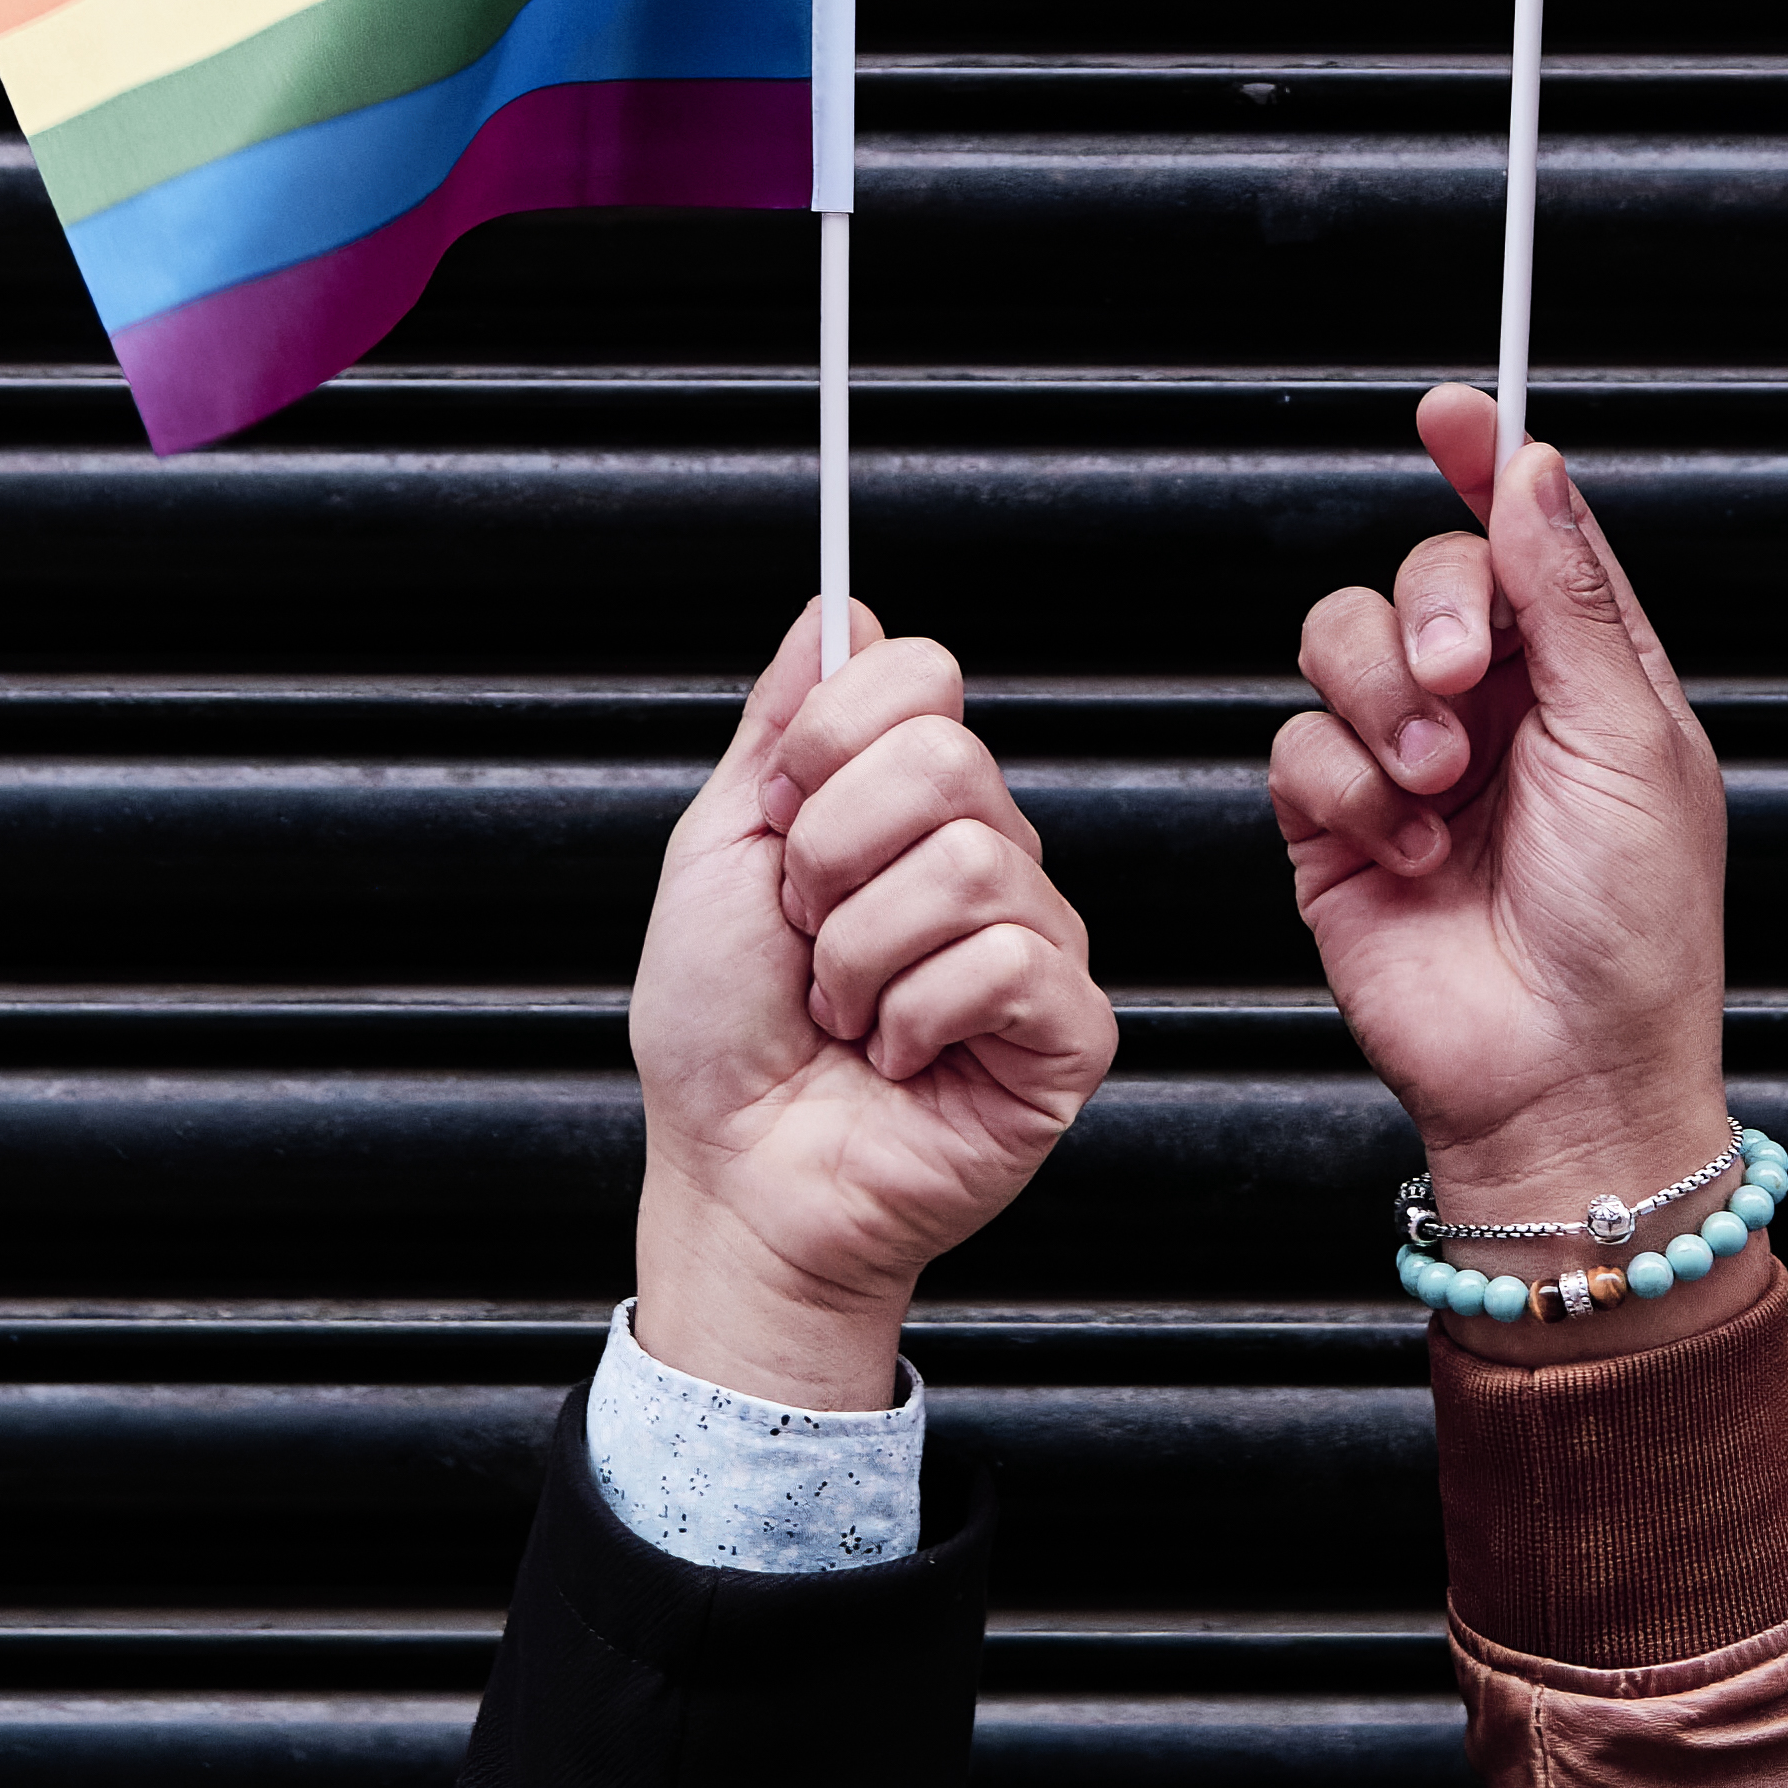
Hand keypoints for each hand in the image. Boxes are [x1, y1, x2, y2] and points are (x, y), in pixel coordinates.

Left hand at [631, 601, 1119, 1414]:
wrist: (734, 1177)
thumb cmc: (720, 1038)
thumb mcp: (718, 849)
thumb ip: (779, 726)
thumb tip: (835, 610)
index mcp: (907, 806)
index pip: (920, 676)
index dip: (829, 740)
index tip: (782, 814)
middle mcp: (986, 856)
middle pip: (946, 758)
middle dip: (832, 858)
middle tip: (810, 935)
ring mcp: (1036, 941)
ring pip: (972, 863)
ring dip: (862, 954)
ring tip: (848, 1010)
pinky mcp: (1068, 1030)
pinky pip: (1008, 961)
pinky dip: (916, 1016)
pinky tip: (903, 1056)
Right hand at [1271, 386, 1730, 1361]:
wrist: (1561, 1076)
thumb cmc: (1634, 934)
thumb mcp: (1631, 740)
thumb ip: (1567, 597)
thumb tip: (1534, 469)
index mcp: (1581, 675)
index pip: (1525, 536)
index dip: (1486, 463)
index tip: (1453, 410)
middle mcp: (1492, 707)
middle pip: (1419, 572)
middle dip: (1428, 608)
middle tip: (1458, 681)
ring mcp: (1408, 763)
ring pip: (1338, 640)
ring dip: (1382, 704)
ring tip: (1436, 786)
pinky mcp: (1337, 825)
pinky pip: (1298, 745)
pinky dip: (1349, 790)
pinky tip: (1406, 849)